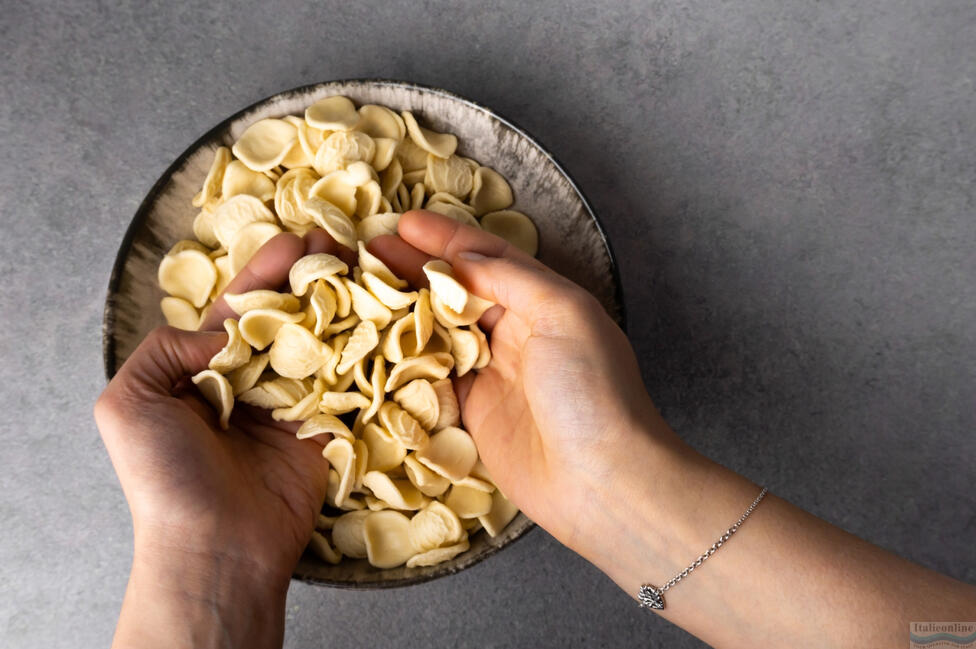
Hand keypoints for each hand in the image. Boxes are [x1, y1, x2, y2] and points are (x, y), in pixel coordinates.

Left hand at [95, 230, 352, 648]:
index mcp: (203, 369)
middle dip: (312, 278)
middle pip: (288, 317)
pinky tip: (384, 321)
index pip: (240, 307)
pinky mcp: (324, 429)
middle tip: (342, 244)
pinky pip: (348, 385)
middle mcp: (250, 380)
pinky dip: (366, 355)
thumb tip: (224, 331)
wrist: (215, 547)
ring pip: (322, 344)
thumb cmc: (165, 478)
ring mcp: (290, 404)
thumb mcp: (129, 401)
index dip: (266, 270)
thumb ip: (166, 348)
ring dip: (344, 307)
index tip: (298, 238)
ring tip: (368, 269)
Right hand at [370, 211, 684, 554]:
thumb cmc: (591, 389)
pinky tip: (372, 342)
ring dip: (401, 308)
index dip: (446, 238)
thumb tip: (463, 257)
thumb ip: (513, 278)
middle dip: (413, 268)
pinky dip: (403, 359)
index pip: (487, 258)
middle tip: (368, 250)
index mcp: (542, 301)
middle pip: (455, 290)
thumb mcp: (564, 313)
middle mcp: (516, 331)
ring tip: (360, 287)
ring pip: (437, 330)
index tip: (405, 223)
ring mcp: (491, 373)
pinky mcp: (471, 413)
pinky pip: (430, 378)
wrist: (599, 478)